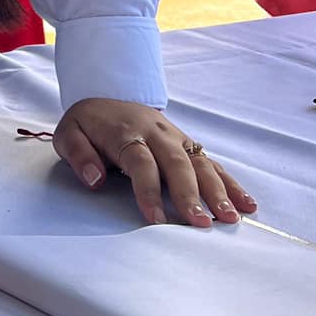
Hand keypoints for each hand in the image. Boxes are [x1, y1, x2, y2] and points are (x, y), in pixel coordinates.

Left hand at [53, 100, 256, 228]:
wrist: (108, 91)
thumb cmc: (88, 122)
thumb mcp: (68, 132)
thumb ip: (78, 154)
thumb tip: (94, 178)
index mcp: (126, 131)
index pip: (141, 162)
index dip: (148, 191)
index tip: (154, 219)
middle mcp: (157, 133)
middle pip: (177, 164)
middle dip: (190, 195)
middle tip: (201, 224)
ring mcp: (176, 137)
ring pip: (200, 163)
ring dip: (218, 190)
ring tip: (230, 217)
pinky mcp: (188, 144)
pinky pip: (212, 162)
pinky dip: (231, 182)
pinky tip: (246, 203)